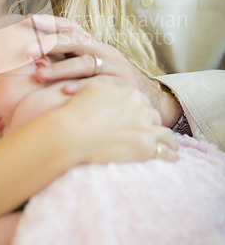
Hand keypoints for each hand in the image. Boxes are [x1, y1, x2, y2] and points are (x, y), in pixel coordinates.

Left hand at [27, 15, 182, 127]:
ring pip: (86, 64)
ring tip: (39, 75)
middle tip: (26, 50)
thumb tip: (33, 55)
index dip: (50, 22)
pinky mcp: (123, 86)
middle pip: (76, 42)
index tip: (27, 19)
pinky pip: (102, 85)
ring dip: (61, 69)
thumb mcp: (91, 65)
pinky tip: (65, 92)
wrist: (148, 97)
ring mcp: (115, 68)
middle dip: (50, 44)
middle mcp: (104, 51)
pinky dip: (83, 87)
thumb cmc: (110, 80)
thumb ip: (67, 58)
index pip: (70, 27)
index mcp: (94, 44)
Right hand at [61, 83, 178, 162]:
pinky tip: (173, 157)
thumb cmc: (77, 110)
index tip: (140, 117)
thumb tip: (106, 87)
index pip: (142, 102)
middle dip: (153, 124)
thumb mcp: (92, 90)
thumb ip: (106, 89)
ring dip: (168, 140)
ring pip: (165, 134)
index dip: (141, 111)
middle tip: (151, 132)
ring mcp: (145, 129)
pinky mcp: (145, 148)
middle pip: (154, 117)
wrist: (72, 132)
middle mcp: (142, 109)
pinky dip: (171, 154)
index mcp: (132, 94)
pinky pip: (165, 152)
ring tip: (171, 146)